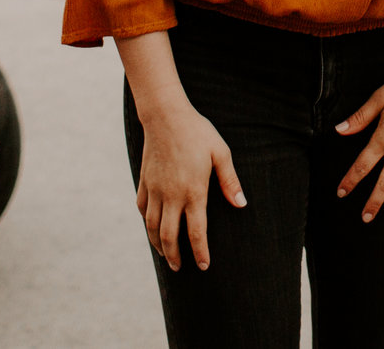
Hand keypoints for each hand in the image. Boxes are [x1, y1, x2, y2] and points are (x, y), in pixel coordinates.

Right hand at [133, 98, 245, 270]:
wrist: (165, 116)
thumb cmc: (197, 133)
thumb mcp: (220, 153)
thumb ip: (230, 181)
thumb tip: (241, 204)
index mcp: (193, 191)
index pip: (196, 232)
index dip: (200, 252)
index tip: (203, 266)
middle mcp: (171, 196)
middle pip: (169, 237)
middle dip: (175, 257)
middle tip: (180, 267)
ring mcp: (155, 190)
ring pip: (153, 227)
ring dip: (158, 245)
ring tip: (165, 255)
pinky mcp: (145, 182)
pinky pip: (143, 209)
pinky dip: (147, 223)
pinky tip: (152, 228)